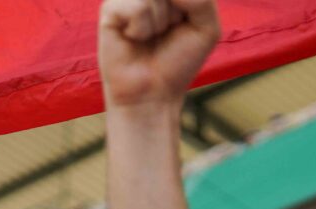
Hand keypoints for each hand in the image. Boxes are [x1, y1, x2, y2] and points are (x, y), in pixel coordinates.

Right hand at [98, 0, 219, 108]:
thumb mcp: (206, 26)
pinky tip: (134, 39)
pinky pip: (136, 7)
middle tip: (166, 32)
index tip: (182, 24)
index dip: (186, 5)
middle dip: (176, 12)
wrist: (153, 93)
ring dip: (160, 23)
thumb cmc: (177, 61)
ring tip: (150, 37)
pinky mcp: (109, 11)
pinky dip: (142, 29)